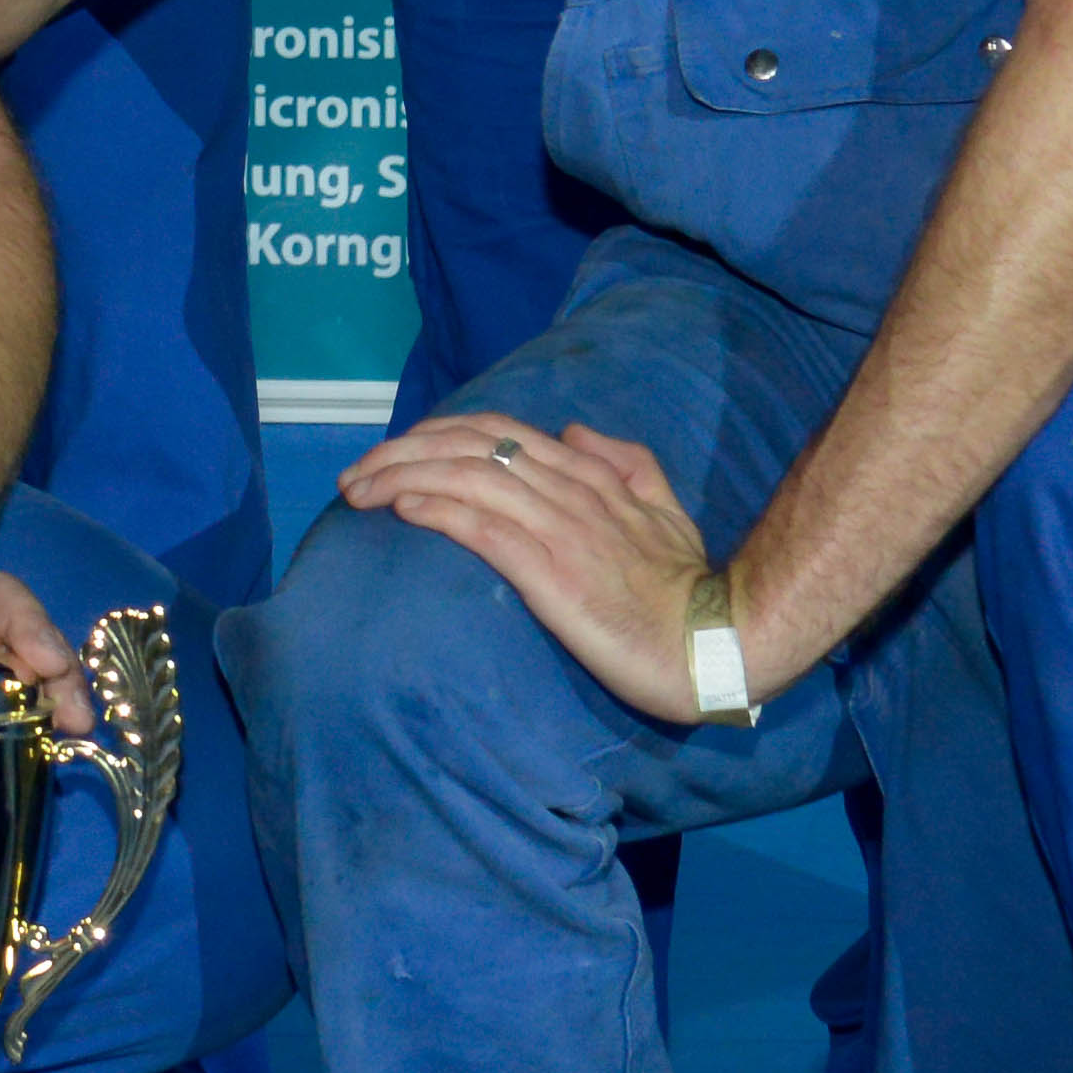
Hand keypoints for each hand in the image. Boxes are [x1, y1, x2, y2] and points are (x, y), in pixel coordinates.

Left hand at [345, 405, 733, 725]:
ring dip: (403, 477)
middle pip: (470, 447)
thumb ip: (628, 462)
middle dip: (401, 451)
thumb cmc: (687, 587)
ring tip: (359, 490)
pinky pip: (489, 531)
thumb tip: (575, 430)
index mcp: (591, 475)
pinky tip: (403, 509)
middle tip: (354, 474)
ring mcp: (562, 531)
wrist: (717, 642)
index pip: (498, 432)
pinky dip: (441, 511)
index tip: (394, 452)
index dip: (437, 434)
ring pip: (469, 479)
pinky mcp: (555, 576)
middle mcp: (571, 491)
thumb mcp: (667, 508)